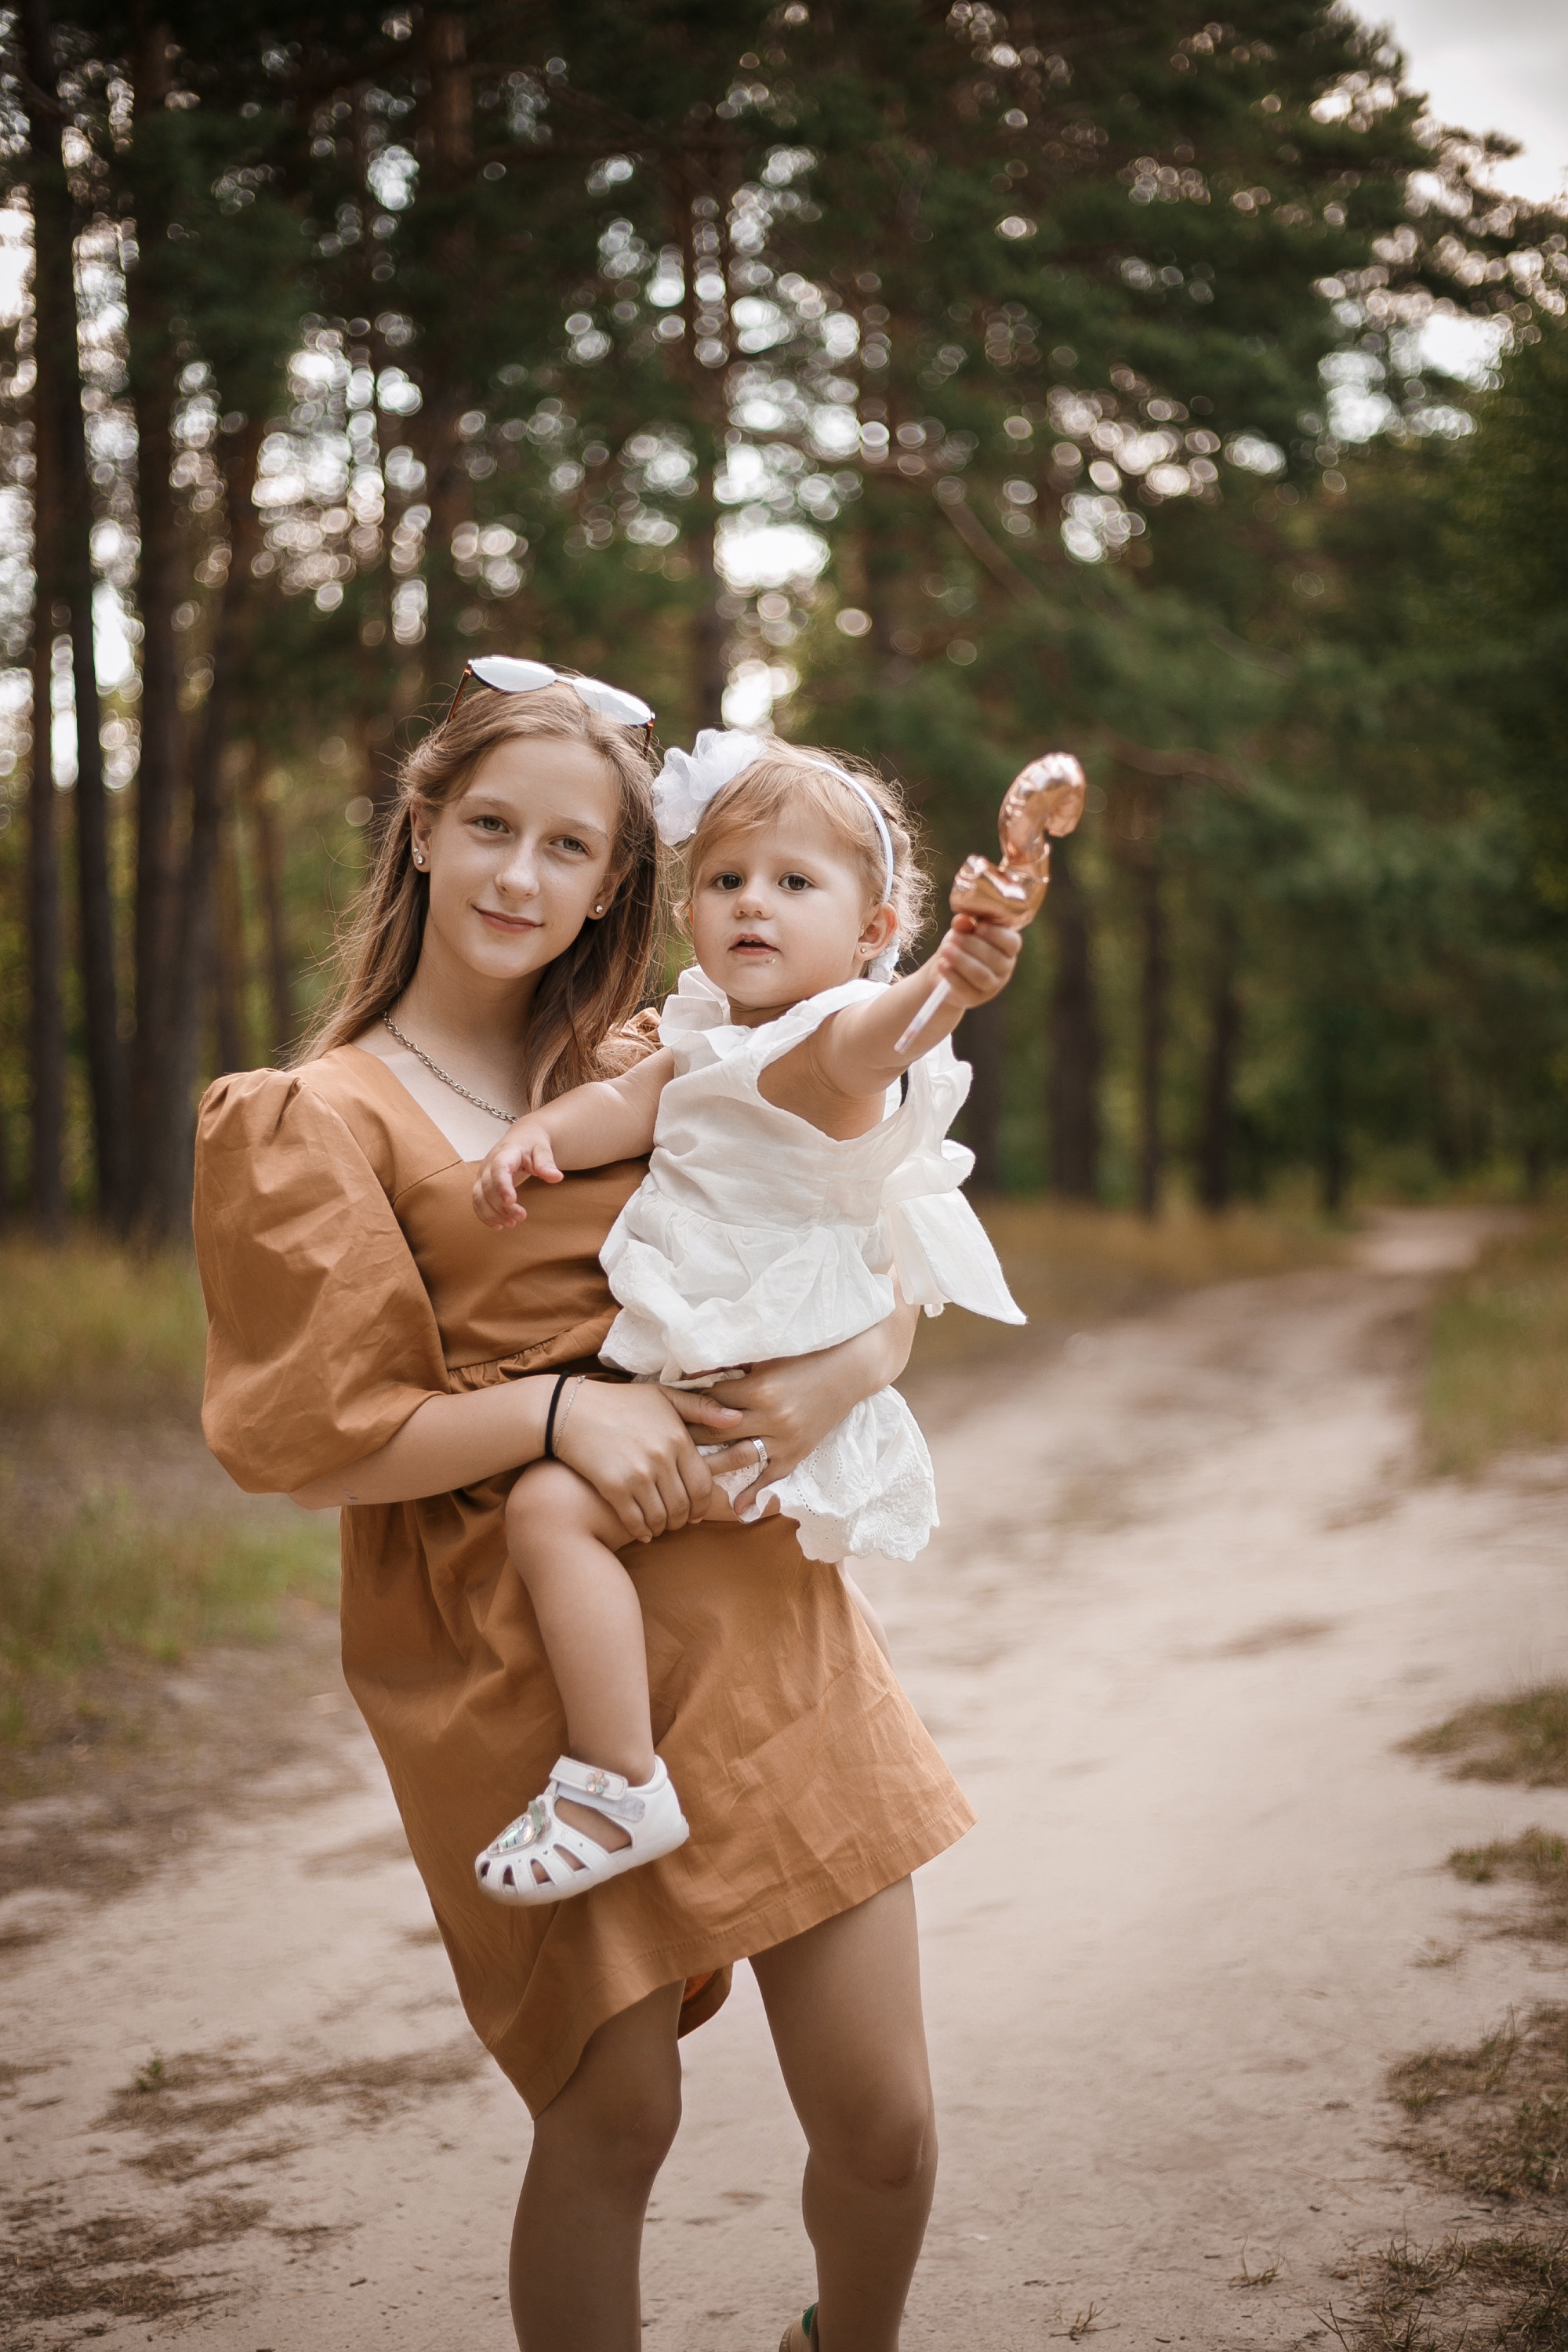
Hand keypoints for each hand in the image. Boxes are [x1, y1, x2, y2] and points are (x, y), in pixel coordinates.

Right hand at [473, 1118, 562, 1228]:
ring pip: (479, 1197)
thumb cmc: (532, 1145)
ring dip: (492, 1213)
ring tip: (511, 1224)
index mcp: (505, 1153)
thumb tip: (557, 1177)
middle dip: (502, 1205)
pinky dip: (485, 1215)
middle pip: (488, 1187)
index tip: (511, 1201)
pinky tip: (499, 1225)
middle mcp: (489, 1164)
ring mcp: (483, 1175)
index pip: (499, 1168)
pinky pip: (477, 1202)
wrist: (521, 1139)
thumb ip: (547, 1163)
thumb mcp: (542, 1150)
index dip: (502, 1185)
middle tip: (521, 1217)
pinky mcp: (481, 1185)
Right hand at [551, 1379, 719, 1544]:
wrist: (569, 1410)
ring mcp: (637, 1474)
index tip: (697, 1512)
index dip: (703, 1505)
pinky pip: (635, 1520)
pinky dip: (641, 1531)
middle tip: (677, 1523)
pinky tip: (641, 1531)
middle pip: (683, 1505)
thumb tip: (737, 1417)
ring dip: (662, 1528)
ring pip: (661, 1517)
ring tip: (659, 1527)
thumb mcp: (662, 1396)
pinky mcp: (613, 1486)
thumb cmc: (618, 1402)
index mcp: (677, 1437)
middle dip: (683, 1520)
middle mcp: (661, 1458)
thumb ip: (701, 1407)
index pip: (703, 1484)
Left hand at [664, 1308, 917, 1514]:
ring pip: (736, 1458)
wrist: (851, 1368)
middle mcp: (770, 1417)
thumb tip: (689, 1374)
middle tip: (658, 1445)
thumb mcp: (765, 1355)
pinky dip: (752, 1493)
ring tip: (681, 1473)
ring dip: (707, 1466)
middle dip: (686, 1438)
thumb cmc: (805, 1355)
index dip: (685, 1406)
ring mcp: (785, 1439)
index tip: (662, 1411)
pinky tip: (735, 1508)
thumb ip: (730, 1365)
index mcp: (759, 1388)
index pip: (710, 1402)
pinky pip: (770, 1477)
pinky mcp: (798, 1452)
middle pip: (716, 1433)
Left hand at [931, 912, 1021, 1012]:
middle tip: (953, 937)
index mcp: (1007, 948)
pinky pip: (966, 988)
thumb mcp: (962, 931)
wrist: (945, 969)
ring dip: (962, 961)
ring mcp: (992, 986)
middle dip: (972, 945)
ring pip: (981, 975)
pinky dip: (952, 976)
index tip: (978, 926)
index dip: (996, 934)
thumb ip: (964, 924)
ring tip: (945, 950)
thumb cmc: (961, 945)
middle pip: (995, 958)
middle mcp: (1005, 968)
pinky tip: (942, 965)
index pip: (1012, 942)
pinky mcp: (975, 998)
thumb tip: (961, 920)